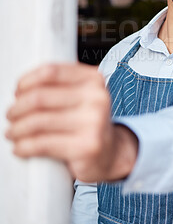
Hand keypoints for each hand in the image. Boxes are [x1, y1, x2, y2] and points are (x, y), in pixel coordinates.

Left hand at [6, 63, 137, 182]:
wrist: (111, 152)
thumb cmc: (88, 121)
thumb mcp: (82, 95)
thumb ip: (60, 85)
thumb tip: (21, 89)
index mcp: (94, 79)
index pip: (51, 72)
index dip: (26, 81)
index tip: (18, 92)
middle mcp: (97, 98)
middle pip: (40, 97)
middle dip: (17, 108)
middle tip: (11, 115)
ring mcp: (94, 122)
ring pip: (37, 121)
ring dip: (16, 129)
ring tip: (13, 132)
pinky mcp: (86, 146)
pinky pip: (42, 144)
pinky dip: (23, 146)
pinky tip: (20, 147)